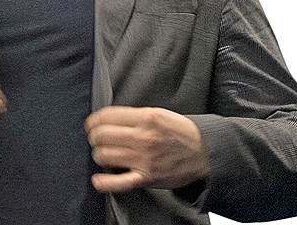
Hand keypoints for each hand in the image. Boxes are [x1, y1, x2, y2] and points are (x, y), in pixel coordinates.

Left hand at [84, 106, 210, 192]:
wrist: (204, 151)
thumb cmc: (181, 132)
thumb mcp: (158, 113)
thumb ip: (134, 116)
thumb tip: (108, 120)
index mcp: (145, 118)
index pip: (106, 116)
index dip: (93, 121)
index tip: (92, 124)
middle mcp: (143, 137)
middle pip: (101, 136)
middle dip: (94, 137)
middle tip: (97, 139)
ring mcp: (144, 159)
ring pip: (104, 156)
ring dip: (99, 155)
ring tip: (105, 154)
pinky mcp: (147, 177)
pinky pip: (121, 182)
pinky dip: (106, 183)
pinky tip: (98, 180)